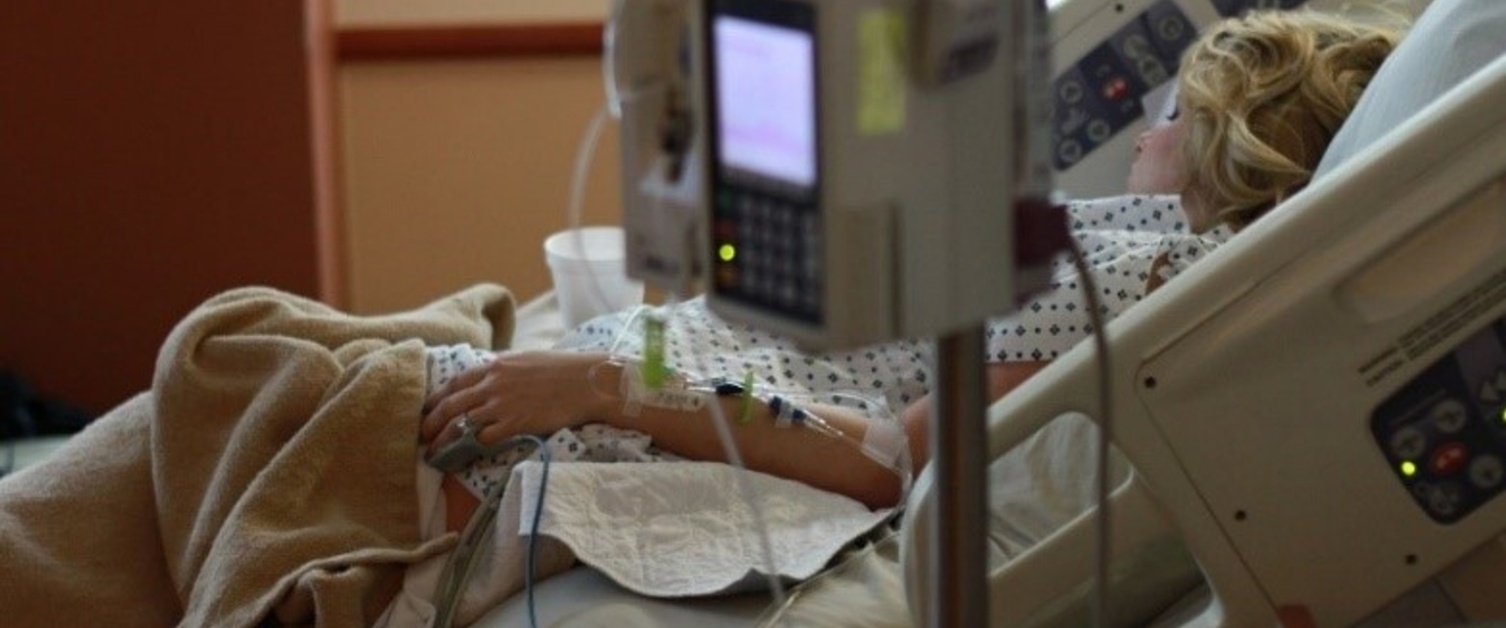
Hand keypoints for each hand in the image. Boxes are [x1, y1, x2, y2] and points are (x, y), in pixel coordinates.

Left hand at [420, 350, 611, 455]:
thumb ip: (504, 370)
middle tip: (422, 436)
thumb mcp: (527, 360)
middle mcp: (493, 383)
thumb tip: (491, 379)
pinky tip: (466, 455)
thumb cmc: (564, 369)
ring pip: (461, 424)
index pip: (455, 382)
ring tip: (435, 453)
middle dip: (431, 422)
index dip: (437, 398)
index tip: (428, 410)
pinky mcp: (515, 423)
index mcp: (495, 365)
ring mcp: (502, 404)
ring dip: (444, 440)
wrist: (587, 381)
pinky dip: (472, 446)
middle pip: (451, 404)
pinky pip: (484, 438)